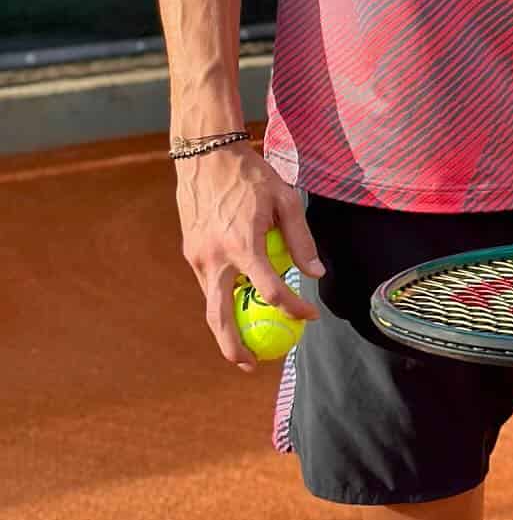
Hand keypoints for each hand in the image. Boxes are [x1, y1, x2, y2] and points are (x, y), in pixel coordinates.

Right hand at [175, 140, 324, 371]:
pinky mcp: (190, 251)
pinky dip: (221, 298)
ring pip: (210, 303)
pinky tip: (238, 300)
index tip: (309, 316)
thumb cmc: (251, 175)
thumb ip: (300, 240)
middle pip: (219, 317)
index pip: (270, 290)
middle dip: (233, 347)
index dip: (292, 308)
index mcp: (241, 244)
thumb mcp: (285, 200)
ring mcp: (197, 256)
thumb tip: (316, 274)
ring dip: (224, 327)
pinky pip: (207, 283)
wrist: (205, 154)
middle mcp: (214, 257)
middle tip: (251, 365)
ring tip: (244, 343)